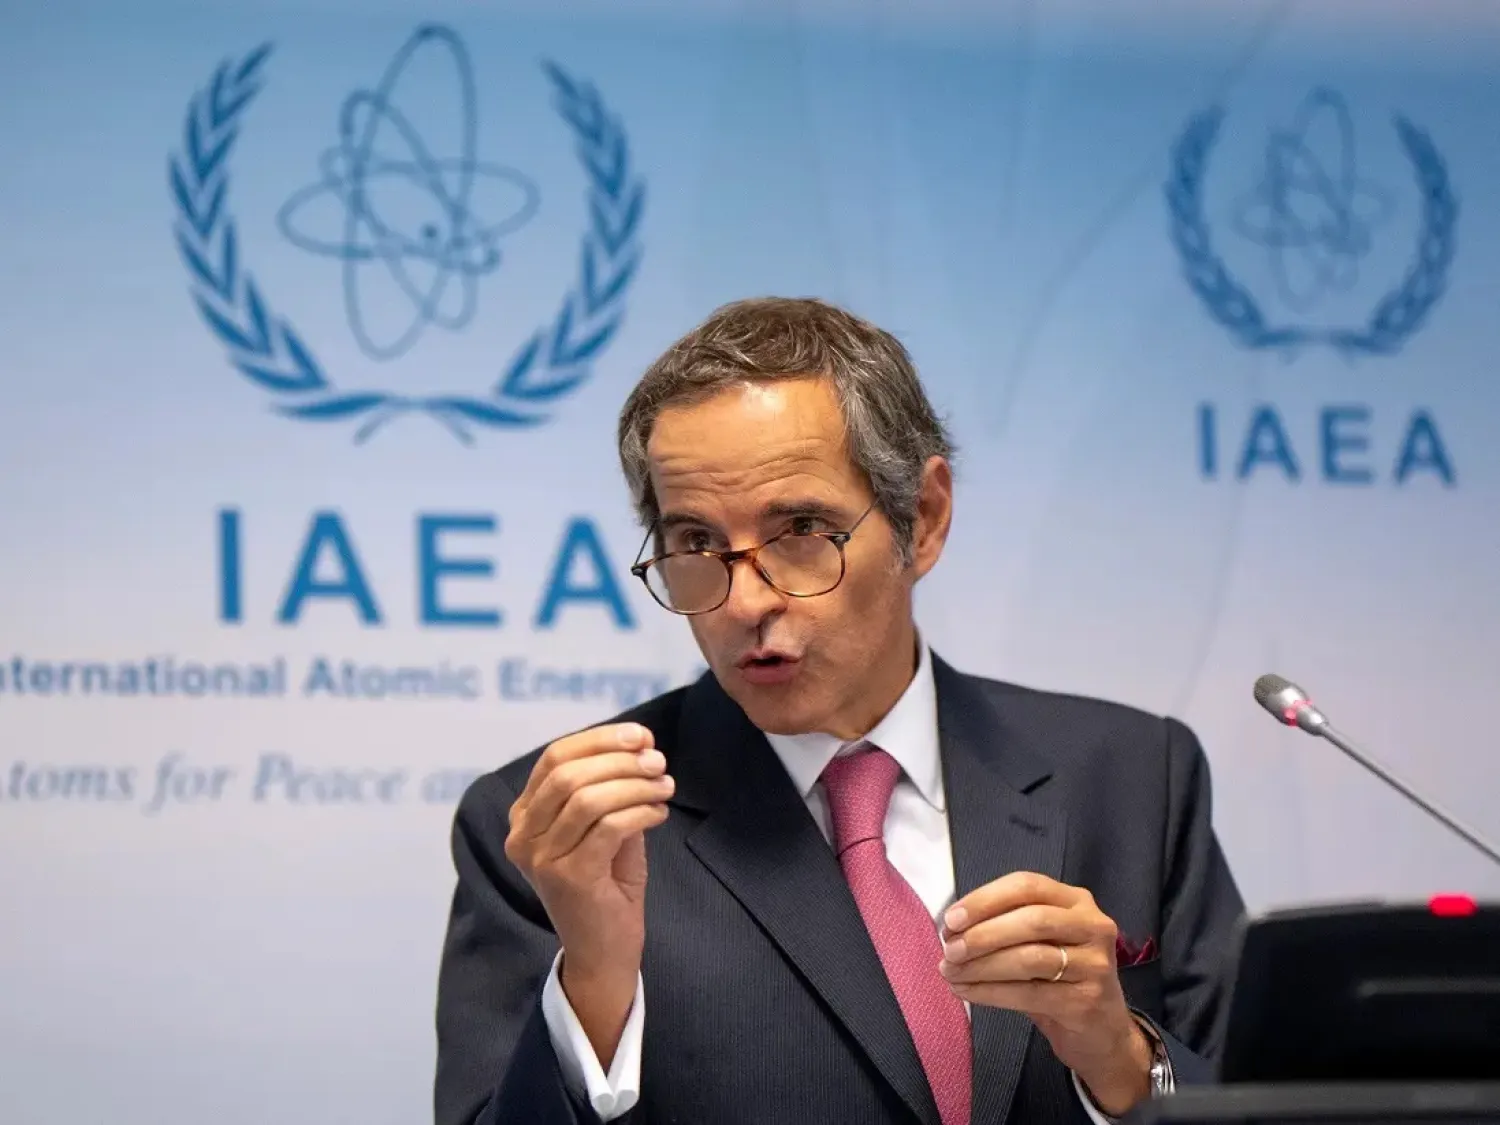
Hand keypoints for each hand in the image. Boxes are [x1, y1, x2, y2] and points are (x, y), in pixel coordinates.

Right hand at [504, 722, 673, 1062]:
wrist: (604, 952)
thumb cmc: (606, 887)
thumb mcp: (604, 828)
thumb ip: (610, 789)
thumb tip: (640, 745)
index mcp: (525, 817)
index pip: (555, 757)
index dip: (599, 739)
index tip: (641, 736)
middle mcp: (522, 836)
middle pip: (568, 773)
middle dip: (619, 759)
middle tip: (658, 761)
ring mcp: (541, 858)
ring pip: (588, 797)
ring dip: (634, 784)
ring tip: (666, 786)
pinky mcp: (567, 877)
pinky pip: (608, 826)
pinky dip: (640, 812)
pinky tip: (660, 813)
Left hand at [938, 872, 1152, 1115]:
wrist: (1100, 1030)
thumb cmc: (1059, 977)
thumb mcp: (1038, 942)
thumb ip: (1004, 926)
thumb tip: (951, 927)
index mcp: (1076, 901)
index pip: (1027, 886)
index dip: (985, 899)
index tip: (951, 919)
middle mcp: (1092, 925)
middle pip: (1031, 920)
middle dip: (982, 934)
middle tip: (949, 950)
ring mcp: (1095, 963)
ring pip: (1030, 958)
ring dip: (982, 966)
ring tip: (951, 973)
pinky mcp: (1087, 1000)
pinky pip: (1030, 993)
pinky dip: (991, 992)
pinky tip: (967, 992)